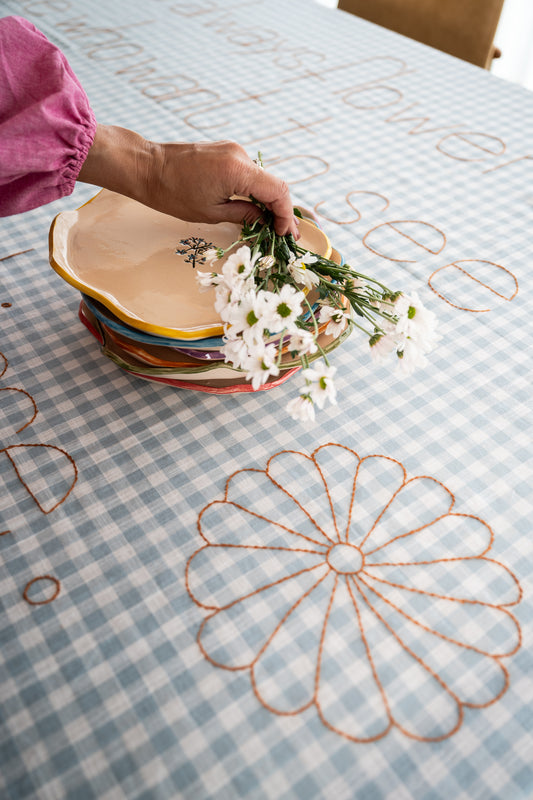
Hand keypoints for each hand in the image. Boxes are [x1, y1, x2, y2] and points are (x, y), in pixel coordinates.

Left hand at [78, 126, 298, 236]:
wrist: (146, 167)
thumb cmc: (172, 193)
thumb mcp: (211, 212)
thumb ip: (243, 215)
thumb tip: (264, 222)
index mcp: (238, 170)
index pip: (278, 191)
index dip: (286, 214)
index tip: (283, 233)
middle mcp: (240, 156)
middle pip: (273, 184)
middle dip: (281, 210)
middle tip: (284, 234)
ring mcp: (233, 151)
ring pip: (262, 179)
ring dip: (268, 201)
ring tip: (271, 225)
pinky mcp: (225, 152)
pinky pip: (249, 173)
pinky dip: (255, 191)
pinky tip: (255, 208)